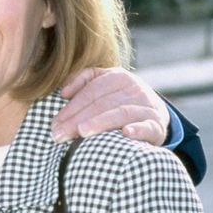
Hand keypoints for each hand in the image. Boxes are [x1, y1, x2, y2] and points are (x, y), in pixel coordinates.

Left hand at [51, 67, 169, 145]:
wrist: (154, 113)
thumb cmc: (119, 100)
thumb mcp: (104, 85)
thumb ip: (83, 81)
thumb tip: (63, 92)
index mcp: (118, 77)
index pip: (91, 92)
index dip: (71, 107)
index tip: (55, 123)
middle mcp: (134, 89)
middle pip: (101, 104)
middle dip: (77, 120)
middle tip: (59, 135)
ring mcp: (147, 106)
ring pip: (121, 113)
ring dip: (100, 123)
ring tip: (82, 132)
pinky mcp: (157, 125)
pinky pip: (148, 126)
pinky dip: (138, 129)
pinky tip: (126, 133)